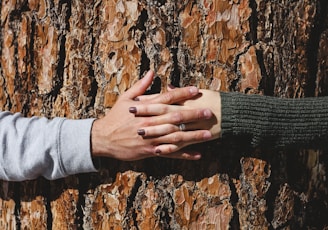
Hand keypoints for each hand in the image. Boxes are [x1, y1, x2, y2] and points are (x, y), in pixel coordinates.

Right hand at [91, 71, 212, 160]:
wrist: (103, 138)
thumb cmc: (115, 117)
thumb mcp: (125, 98)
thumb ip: (140, 86)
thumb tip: (151, 72)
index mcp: (145, 108)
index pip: (166, 98)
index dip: (182, 94)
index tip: (196, 91)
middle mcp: (150, 123)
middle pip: (175, 118)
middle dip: (193, 115)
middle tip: (208, 112)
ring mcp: (151, 138)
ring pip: (175, 137)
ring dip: (193, 135)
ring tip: (208, 134)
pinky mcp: (150, 151)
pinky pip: (170, 153)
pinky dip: (184, 154)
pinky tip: (198, 154)